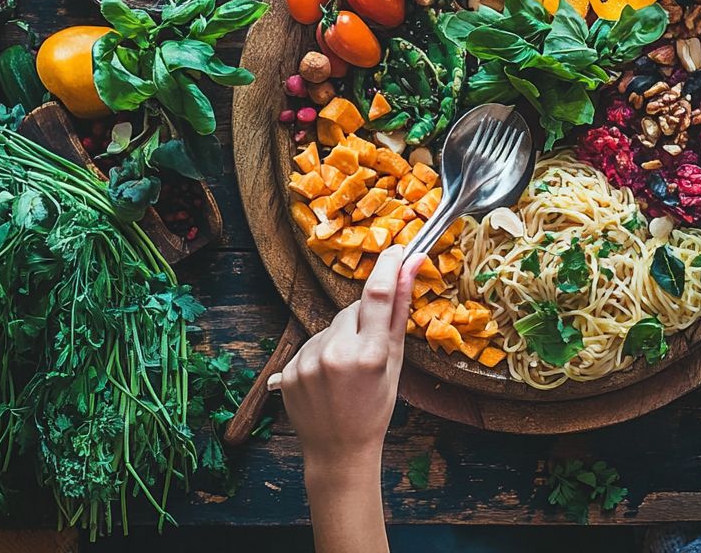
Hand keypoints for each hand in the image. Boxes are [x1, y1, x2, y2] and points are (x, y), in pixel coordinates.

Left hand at [270, 245, 420, 471]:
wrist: (338, 450)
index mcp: (369, 354)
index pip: (378, 293)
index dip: (389, 265)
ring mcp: (307, 362)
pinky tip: (327, 377)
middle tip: (369, 350)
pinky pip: (310, 343)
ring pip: (330, 326)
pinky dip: (321, 352)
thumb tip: (412, 266)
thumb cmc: (375, 408)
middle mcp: (335, 354)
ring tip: (345, 371)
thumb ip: (401, 311)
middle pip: (353, 310)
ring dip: (341, 338)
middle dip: (363, 320)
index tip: (398, 249)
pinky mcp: (289, 369)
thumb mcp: (394, 363)